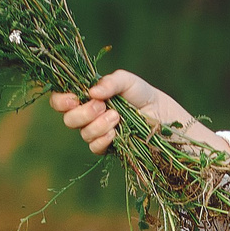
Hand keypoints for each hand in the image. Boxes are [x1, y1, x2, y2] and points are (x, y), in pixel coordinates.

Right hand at [48, 70, 229, 157]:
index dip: (61, 99)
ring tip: (116, 117)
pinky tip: (115, 133)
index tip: (72, 98)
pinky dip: (102, 139)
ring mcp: (99, 134)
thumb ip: (112, 81)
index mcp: (90, 97)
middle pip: (68, 118)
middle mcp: (91, 116)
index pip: (63, 99)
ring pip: (82, 133)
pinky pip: (94, 147)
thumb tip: (91, 92)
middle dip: (82, 113)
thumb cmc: (149, 99)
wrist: (169, 122)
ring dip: (96, 125)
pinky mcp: (110, 149)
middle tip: (102, 107)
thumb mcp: (131, 82)